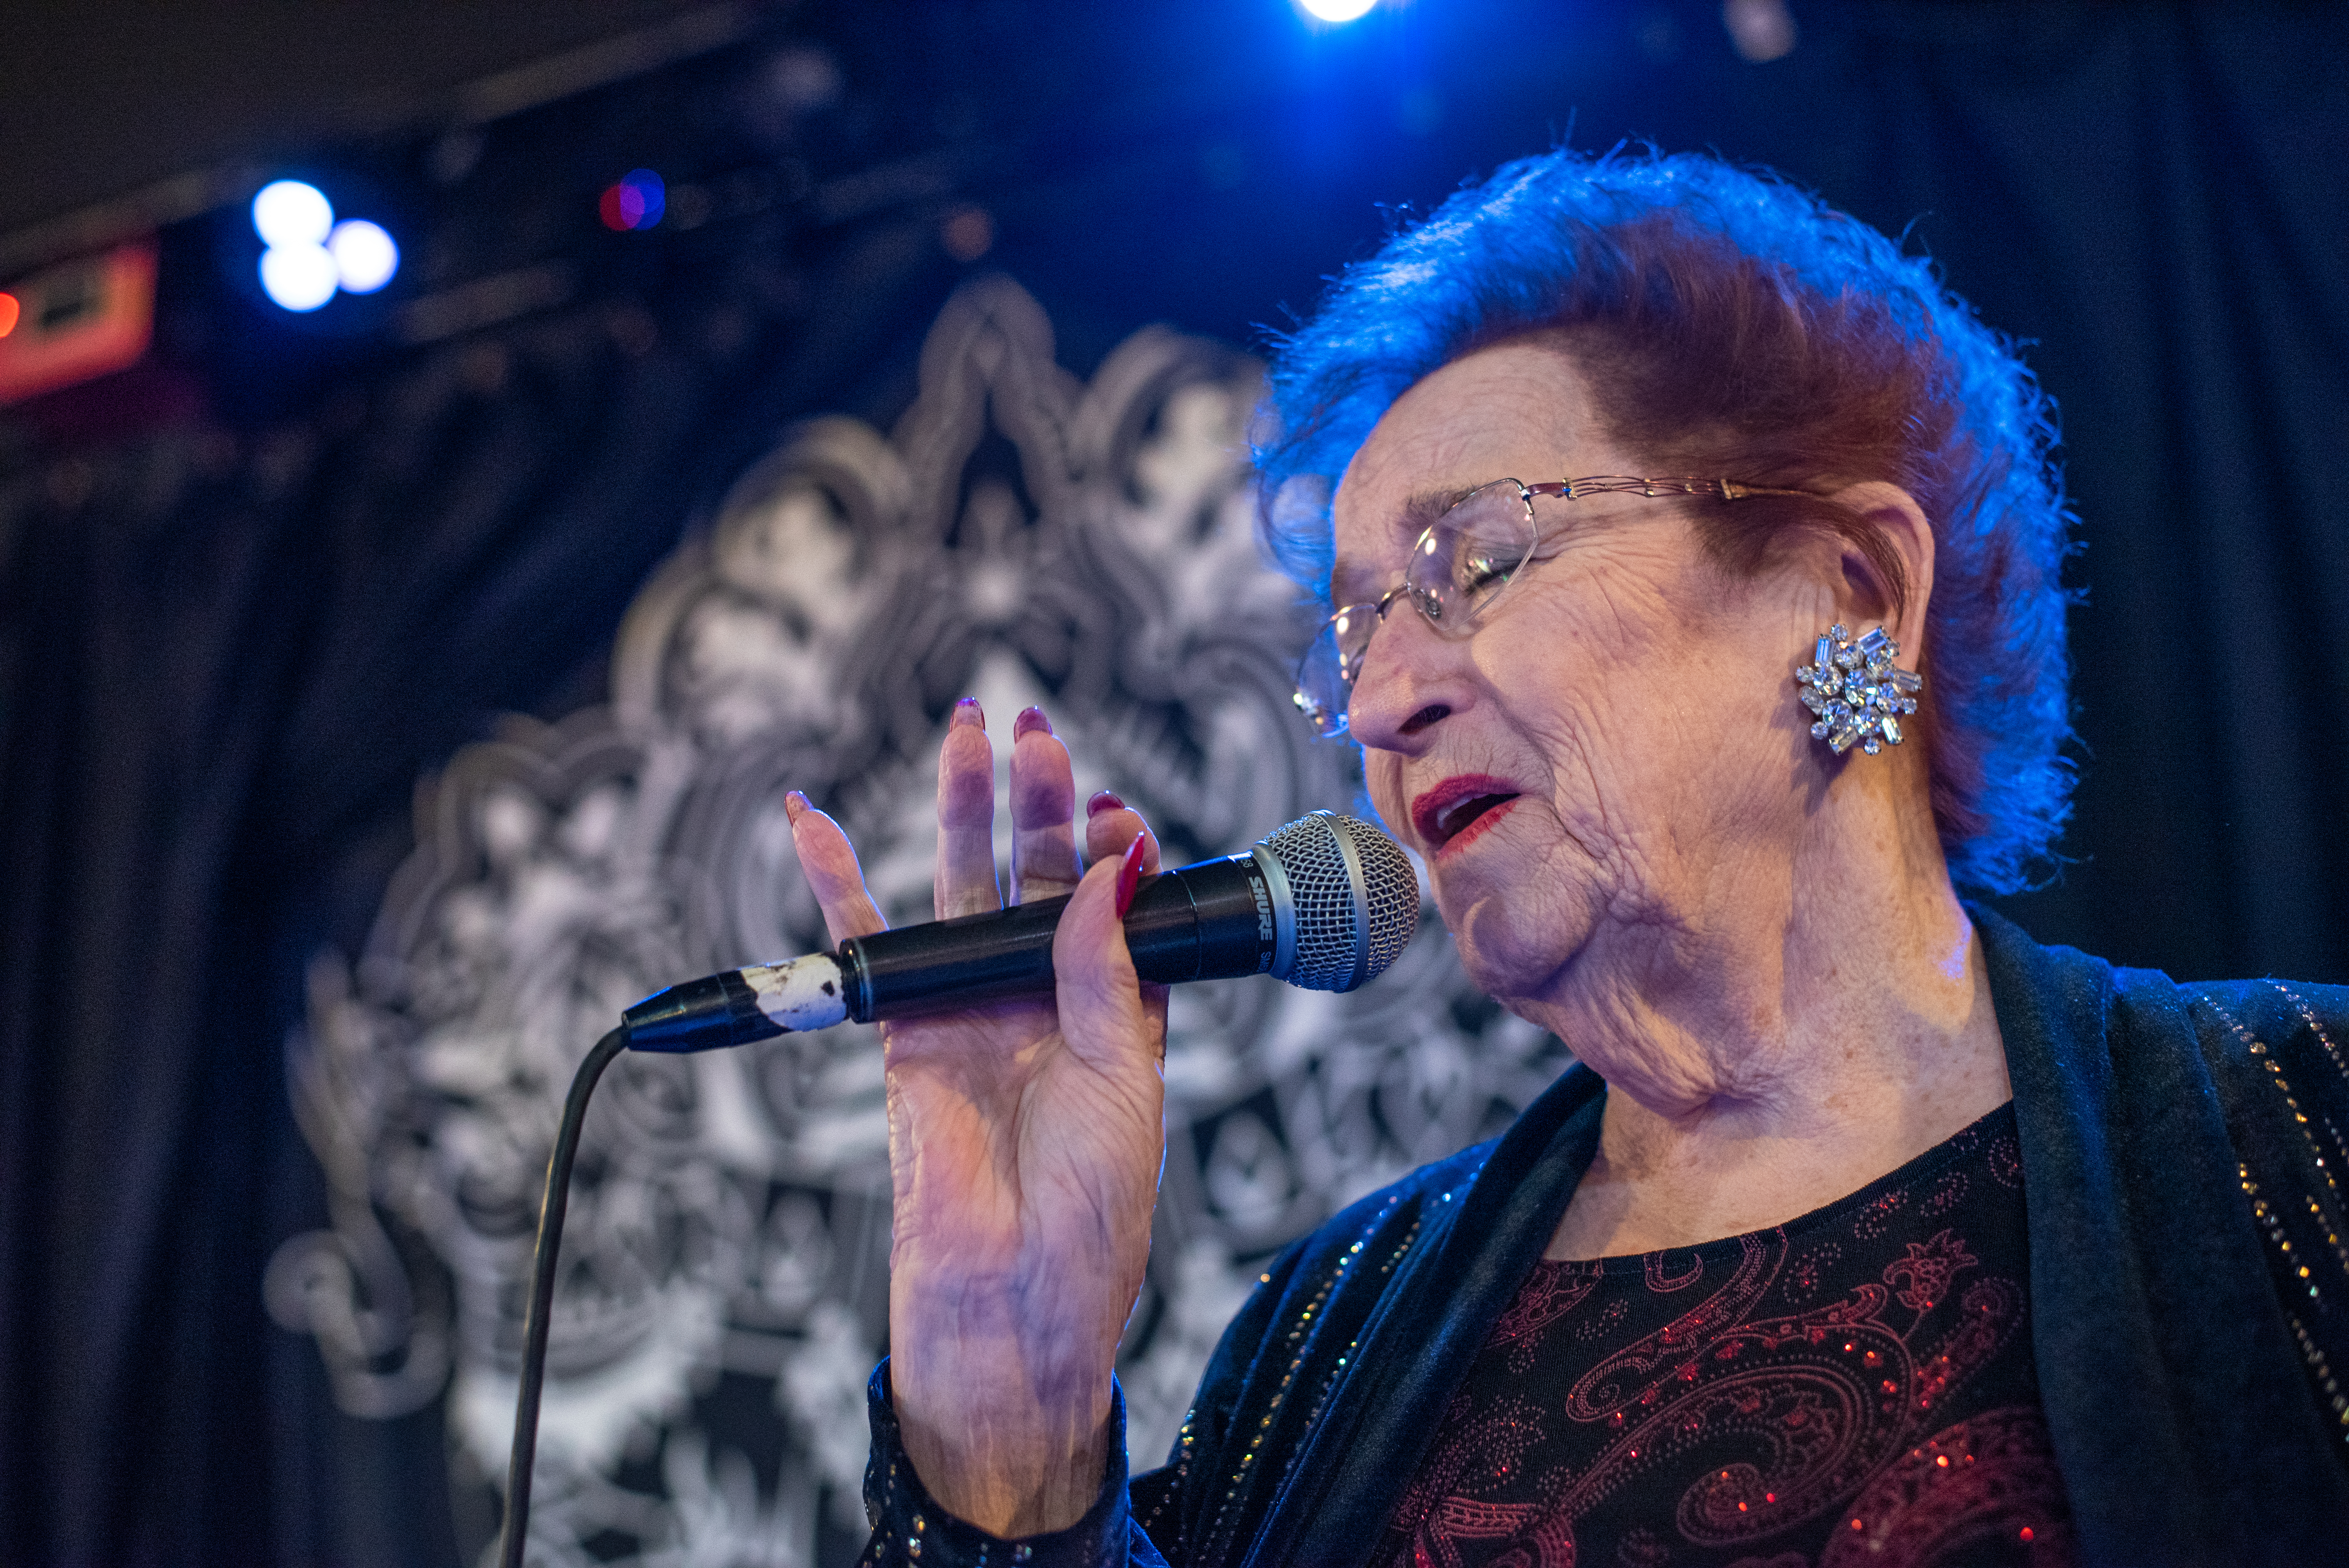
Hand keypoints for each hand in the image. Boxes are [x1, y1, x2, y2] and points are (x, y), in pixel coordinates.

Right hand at [788, 700, 1168, 1536]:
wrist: (1013, 1305)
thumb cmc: (1090, 1216)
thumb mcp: (1126, 1079)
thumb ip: (1109, 967)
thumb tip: (1113, 860)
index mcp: (1113, 1013)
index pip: (1110, 901)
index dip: (1110, 847)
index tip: (1109, 805)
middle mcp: (1042, 1001)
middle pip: (1034, 872)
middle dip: (1033, 796)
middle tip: (1031, 723)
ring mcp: (971, 1011)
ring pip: (959, 885)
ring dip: (959, 807)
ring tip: (967, 728)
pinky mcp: (905, 1035)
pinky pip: (867, 944)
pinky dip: (834, 881)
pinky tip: (811, 817)